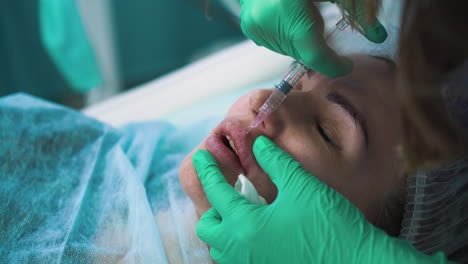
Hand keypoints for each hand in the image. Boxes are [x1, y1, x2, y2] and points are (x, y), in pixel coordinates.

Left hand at [192, 136, 449, 262]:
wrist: (359, 262)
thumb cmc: (331, 224)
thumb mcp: (302, 186)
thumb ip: (275, 163)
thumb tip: (257, 144)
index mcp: (246, 225)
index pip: (216, 191)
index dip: (207, 169)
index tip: (201, 155)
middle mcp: (242, 251)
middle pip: (207, 227)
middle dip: (212, 206)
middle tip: (227, 191)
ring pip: (220, 248)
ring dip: (223, 228)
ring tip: (240, 212)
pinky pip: (238, 260)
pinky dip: (238, 244)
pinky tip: (257, 233)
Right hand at [239, 0, 386, 76]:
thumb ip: (355, 12)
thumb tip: (380, 36)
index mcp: (292, 8)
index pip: (316, 54)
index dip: (334, 64)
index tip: (345, 64)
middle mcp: (271, 21)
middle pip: (303, 52)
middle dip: (316, 46)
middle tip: (320, 28)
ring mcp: (257, 26)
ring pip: (289, 51)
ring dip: (300, 42)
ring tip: (299, 18)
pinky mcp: (250, 27)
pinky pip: (275, 43)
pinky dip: (286, 37)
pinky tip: (287, 18)